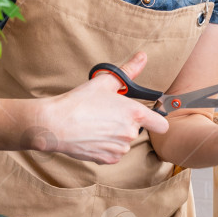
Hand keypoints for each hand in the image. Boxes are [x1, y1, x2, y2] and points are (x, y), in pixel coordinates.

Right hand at [36, 52, 168, 163]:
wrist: (56, 124)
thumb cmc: (80, 101)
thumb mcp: (105, 81)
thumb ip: (129, 70)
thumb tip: (143, 57)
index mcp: (135, 113)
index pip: (161, 125)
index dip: (155, 121)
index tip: (147, 118)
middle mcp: (131, 133)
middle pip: (136, 130)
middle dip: (124, 123)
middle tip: (105, 115)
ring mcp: (120, 148)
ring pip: (123, 142)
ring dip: (114, 136)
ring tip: (95, 125)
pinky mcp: (109, 159)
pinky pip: (113, 153)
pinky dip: (105, 147)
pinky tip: (92, 137)